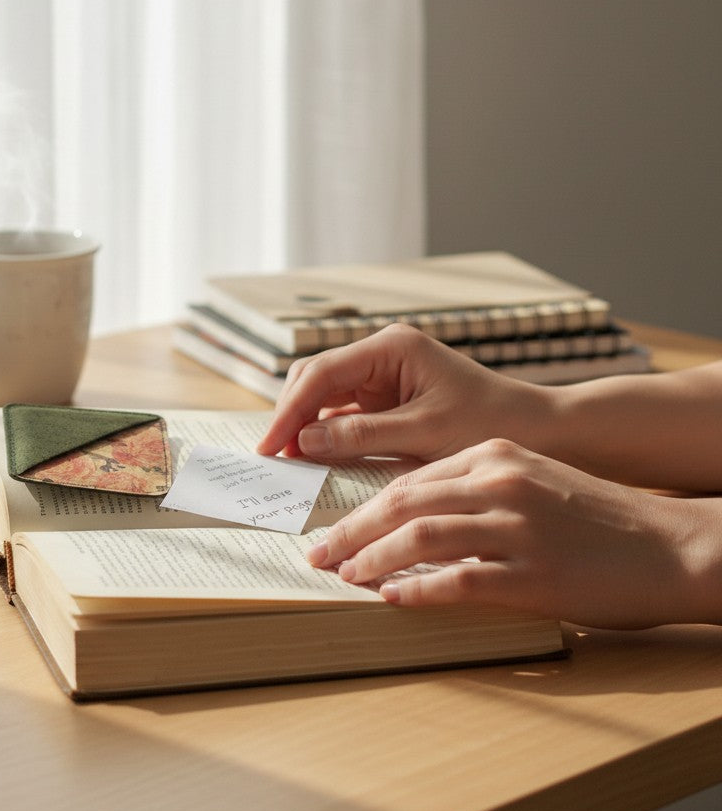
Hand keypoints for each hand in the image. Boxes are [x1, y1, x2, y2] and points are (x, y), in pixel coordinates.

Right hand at [257, 323, 549, 462]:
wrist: (542, 431)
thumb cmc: (491, 423)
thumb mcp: (425, 433)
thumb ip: (362, 435)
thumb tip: (303, 443)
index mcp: (391, 348)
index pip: (322, 373)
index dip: (289, 411)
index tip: (269, 447)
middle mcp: (382, 355)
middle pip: (315, 379)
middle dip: (291, 416)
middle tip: (272, 458)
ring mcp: (383, 376)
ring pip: (324, 396)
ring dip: (305, 427)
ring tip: (287, 463)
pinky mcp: (388, 400)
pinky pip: (344, 415)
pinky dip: (326, 436)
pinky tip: (314, 459)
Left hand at [307, 438, 716, 628]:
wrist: (669, 545)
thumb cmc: (596, 517)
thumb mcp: (531, 478)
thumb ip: (475, 487)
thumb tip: (412, 516)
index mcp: (494, 454)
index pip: (410, 479)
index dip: (365, 506)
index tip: (336, 526)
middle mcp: (499, 482)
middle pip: (402, 502)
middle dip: (351, 530)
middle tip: (317, 553)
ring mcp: (515, 526)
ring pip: (419, 537)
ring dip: (371, 559)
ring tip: (343, 577)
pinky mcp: (532, 572)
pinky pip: (458, 580)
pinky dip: (417, 590)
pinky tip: (390, 599)